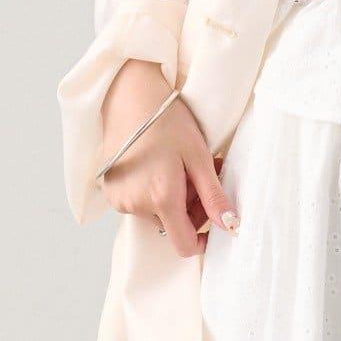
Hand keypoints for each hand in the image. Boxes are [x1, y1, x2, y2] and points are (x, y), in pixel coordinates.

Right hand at [99, 60, 236, 256]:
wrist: (129, 94)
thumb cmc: (167, 120)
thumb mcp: (199, 157)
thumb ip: (214, 197)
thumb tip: (230, 226)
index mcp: (161, 197)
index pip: (185, 245)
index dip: (202, 239)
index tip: (212, 221)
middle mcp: (136, 204)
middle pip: (172, 227)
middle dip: (189, 209)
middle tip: (200, 177)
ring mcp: (120, 200)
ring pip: (157, 214)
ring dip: (171, 199)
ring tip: (177, 167)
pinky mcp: (110, 192)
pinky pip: (139, 204)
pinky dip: (151, 192)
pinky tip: (156, 167)